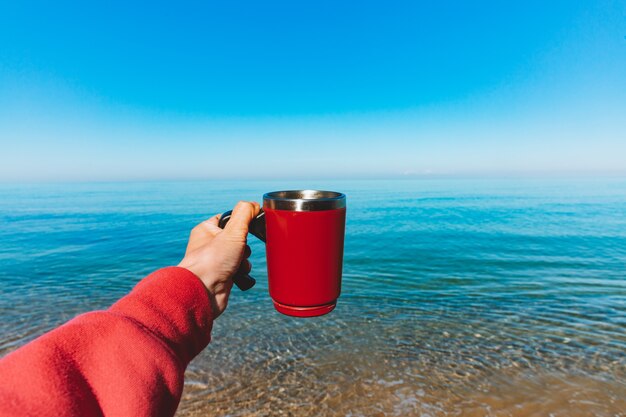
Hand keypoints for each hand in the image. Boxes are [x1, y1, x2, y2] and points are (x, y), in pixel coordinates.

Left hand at [178, 201, 260, 318]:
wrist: (203, 293)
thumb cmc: (212, 262)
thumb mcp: (232, 231)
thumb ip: (244, 214)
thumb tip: (254, 204)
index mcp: (206, 230)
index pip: (228, 218)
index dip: (241, 221)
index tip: (248, 225)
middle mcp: (209, 245)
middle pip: (239, 237)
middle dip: (245, 244)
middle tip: (239, 248)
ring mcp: (217, 261)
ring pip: (242, 253)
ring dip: (245, 259)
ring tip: (237, 264)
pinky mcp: (223, 275)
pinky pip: (240, 269)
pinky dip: (243, 271)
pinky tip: (238, 274)